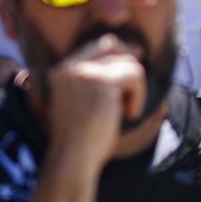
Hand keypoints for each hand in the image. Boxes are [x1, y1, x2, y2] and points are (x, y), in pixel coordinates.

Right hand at [42, 34, 146, 160]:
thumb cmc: (79, 139)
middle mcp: (69, 67)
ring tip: (127, 110)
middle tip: (140, 75)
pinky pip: (135, 75)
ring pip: (127, 62)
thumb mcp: (79, 103)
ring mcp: (84, 72)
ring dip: (135, 88)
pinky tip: (130, 114)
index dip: (116, 51)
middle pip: (110, 45)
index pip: (93, 47)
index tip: (134, 57)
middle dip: (129, 58)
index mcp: (60, 71)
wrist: (72, 156)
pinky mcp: (102, 81)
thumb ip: (91, 81)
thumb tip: (125, 58)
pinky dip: (138, 96)